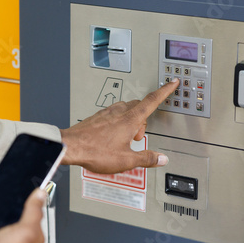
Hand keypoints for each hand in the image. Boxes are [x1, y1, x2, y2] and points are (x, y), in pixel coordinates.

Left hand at [60, 79, 179, 173]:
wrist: (71, 146)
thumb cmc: (95, 151)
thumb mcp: (126, 160)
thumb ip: (146, 158)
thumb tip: (161, 158)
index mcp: (130, 119)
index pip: (152, 100)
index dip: (165, 91)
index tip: (172, 82)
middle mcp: (119, 112)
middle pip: (140, 106)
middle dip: (144, 119)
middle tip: (138, 137)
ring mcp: (107, 113)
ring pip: (126, 109)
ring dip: (130, 121)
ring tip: (124, 140)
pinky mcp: (97, 117)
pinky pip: (113, 114)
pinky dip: (118, 123)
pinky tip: (112, 137)